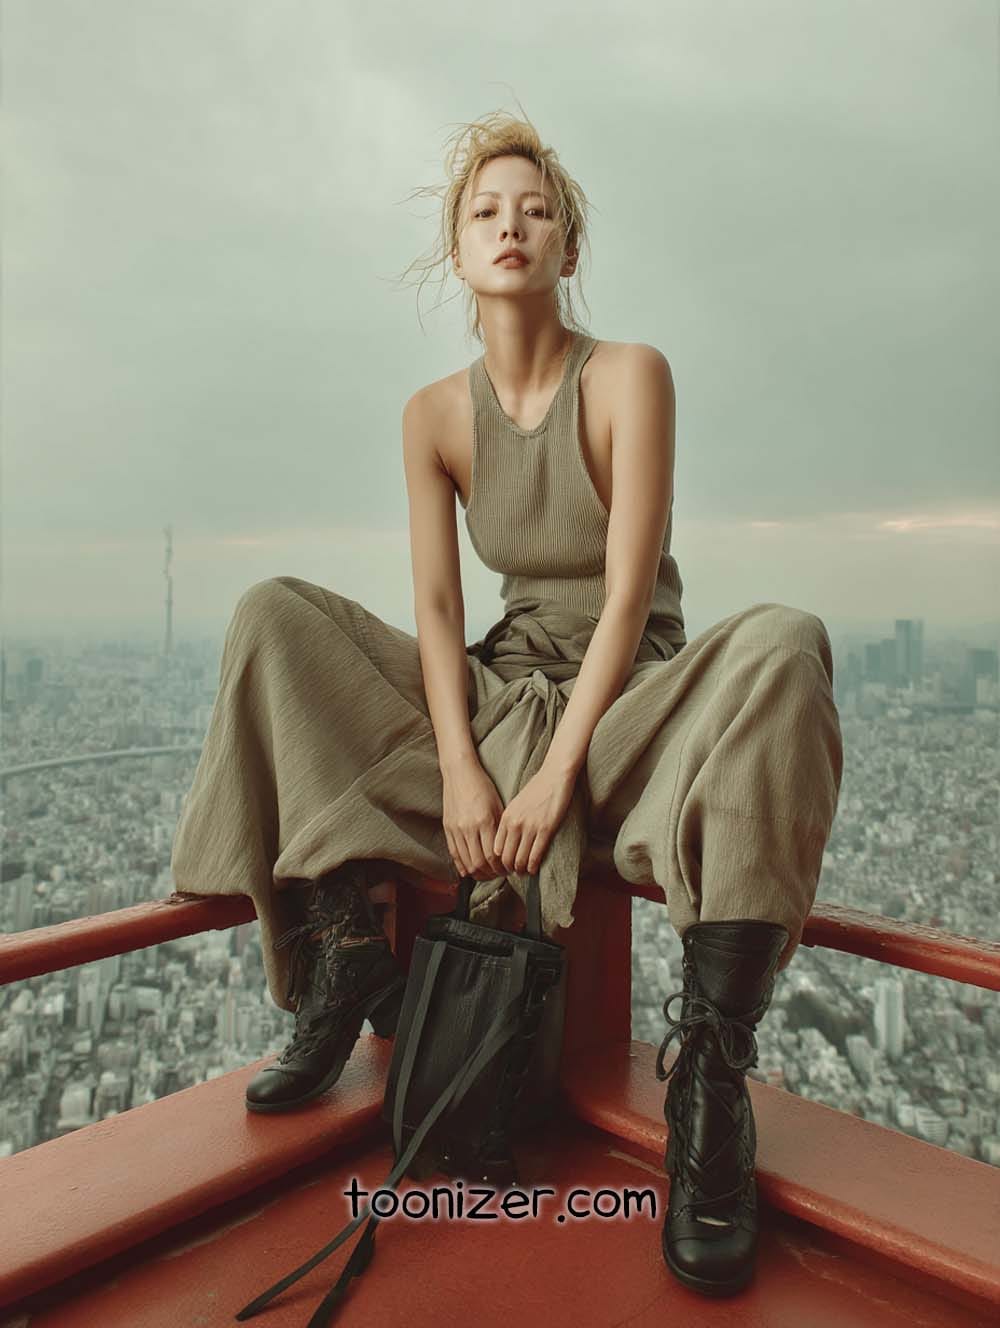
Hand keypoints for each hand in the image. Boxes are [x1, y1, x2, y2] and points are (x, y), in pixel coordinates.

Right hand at [442, 760, 507, 880]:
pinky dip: (462, 866)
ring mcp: (456, 829)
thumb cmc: (483, 786)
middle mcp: (468, 827)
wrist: (459, 772)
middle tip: (499, 874)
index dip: (501, 868)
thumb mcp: (498, 805)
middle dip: (491, 874)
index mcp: (484, 821)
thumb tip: (506, 851)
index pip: (493, 856)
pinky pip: (454, 854)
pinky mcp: (447, 828)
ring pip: (466, 862)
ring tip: (487, 873)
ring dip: (478, 873)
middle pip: (479, 864)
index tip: (508, 869)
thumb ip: (500, 829)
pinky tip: (470, 870)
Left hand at [494, 763, 577, 876]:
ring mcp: (530, 827)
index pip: (496, 849)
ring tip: (524, 872)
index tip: (504, 866)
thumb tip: (506, 842)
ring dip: (521, 870)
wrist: (554, 776)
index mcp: (505, 818)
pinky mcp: (546, 830)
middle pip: (506, 857)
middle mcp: (515, 824)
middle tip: (514, 873)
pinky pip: (535, 855)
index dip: (499, 862)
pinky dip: (533, 866)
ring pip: (519, 859)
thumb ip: (509, 821)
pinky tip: (534, 869)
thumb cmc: (536, 789)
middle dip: (509, 869)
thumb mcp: (516, 804)